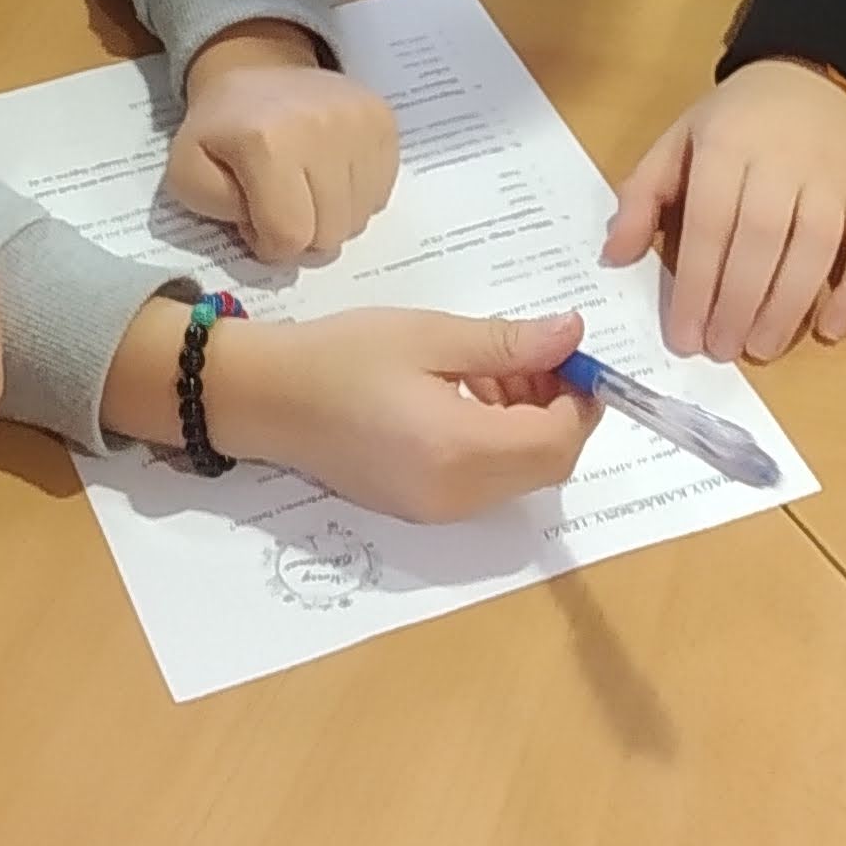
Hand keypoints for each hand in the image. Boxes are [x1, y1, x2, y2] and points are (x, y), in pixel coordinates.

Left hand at [163, 21, 401, 261]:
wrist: (257, 67)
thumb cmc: (221, 128)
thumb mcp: (186, 171)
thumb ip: (216, 210)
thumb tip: (267, 232)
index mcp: (267, 143)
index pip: (289, 236)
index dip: (269, 244)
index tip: (254, 222)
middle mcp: (323, 128)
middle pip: (329, 235)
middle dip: (301, 237)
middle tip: (280, 208)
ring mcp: (360, 123)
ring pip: (358, 220)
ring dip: (329, 220)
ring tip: (304, 191)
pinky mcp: (383, 121)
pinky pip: (379, 196)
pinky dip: (353, 200)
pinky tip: (328, 177)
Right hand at [204, 307, 597, 523]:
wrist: (265, 399)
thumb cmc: (341, 357)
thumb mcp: (428, 335)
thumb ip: (508, 342)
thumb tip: (573, 335)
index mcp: (458, 450)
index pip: (556, 441)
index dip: (580, 400)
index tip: (568, 353)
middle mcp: (455, 495)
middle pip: (546, 466)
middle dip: (557, 411)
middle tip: (531, 355)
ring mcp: (437, 510)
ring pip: (519, 476)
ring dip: (527, 425)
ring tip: (491, 369)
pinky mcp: (420, 509)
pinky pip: (485, 483)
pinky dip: (497, 442)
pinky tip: (466, 398)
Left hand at [604, 59, 845, 359]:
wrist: (815, 75)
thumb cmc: (736, 120)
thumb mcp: (679, 141)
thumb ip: (643, 196)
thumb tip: (614, 257)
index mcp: (728, 146)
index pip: (711, 225)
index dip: (697, 287)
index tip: (685, 338)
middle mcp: (784, 161)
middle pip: (764, 241)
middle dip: (739, 304)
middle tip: (721, 350)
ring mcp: (834, 178)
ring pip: (817, 248)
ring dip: (790, 306)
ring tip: (762, 348)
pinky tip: (831, 329)